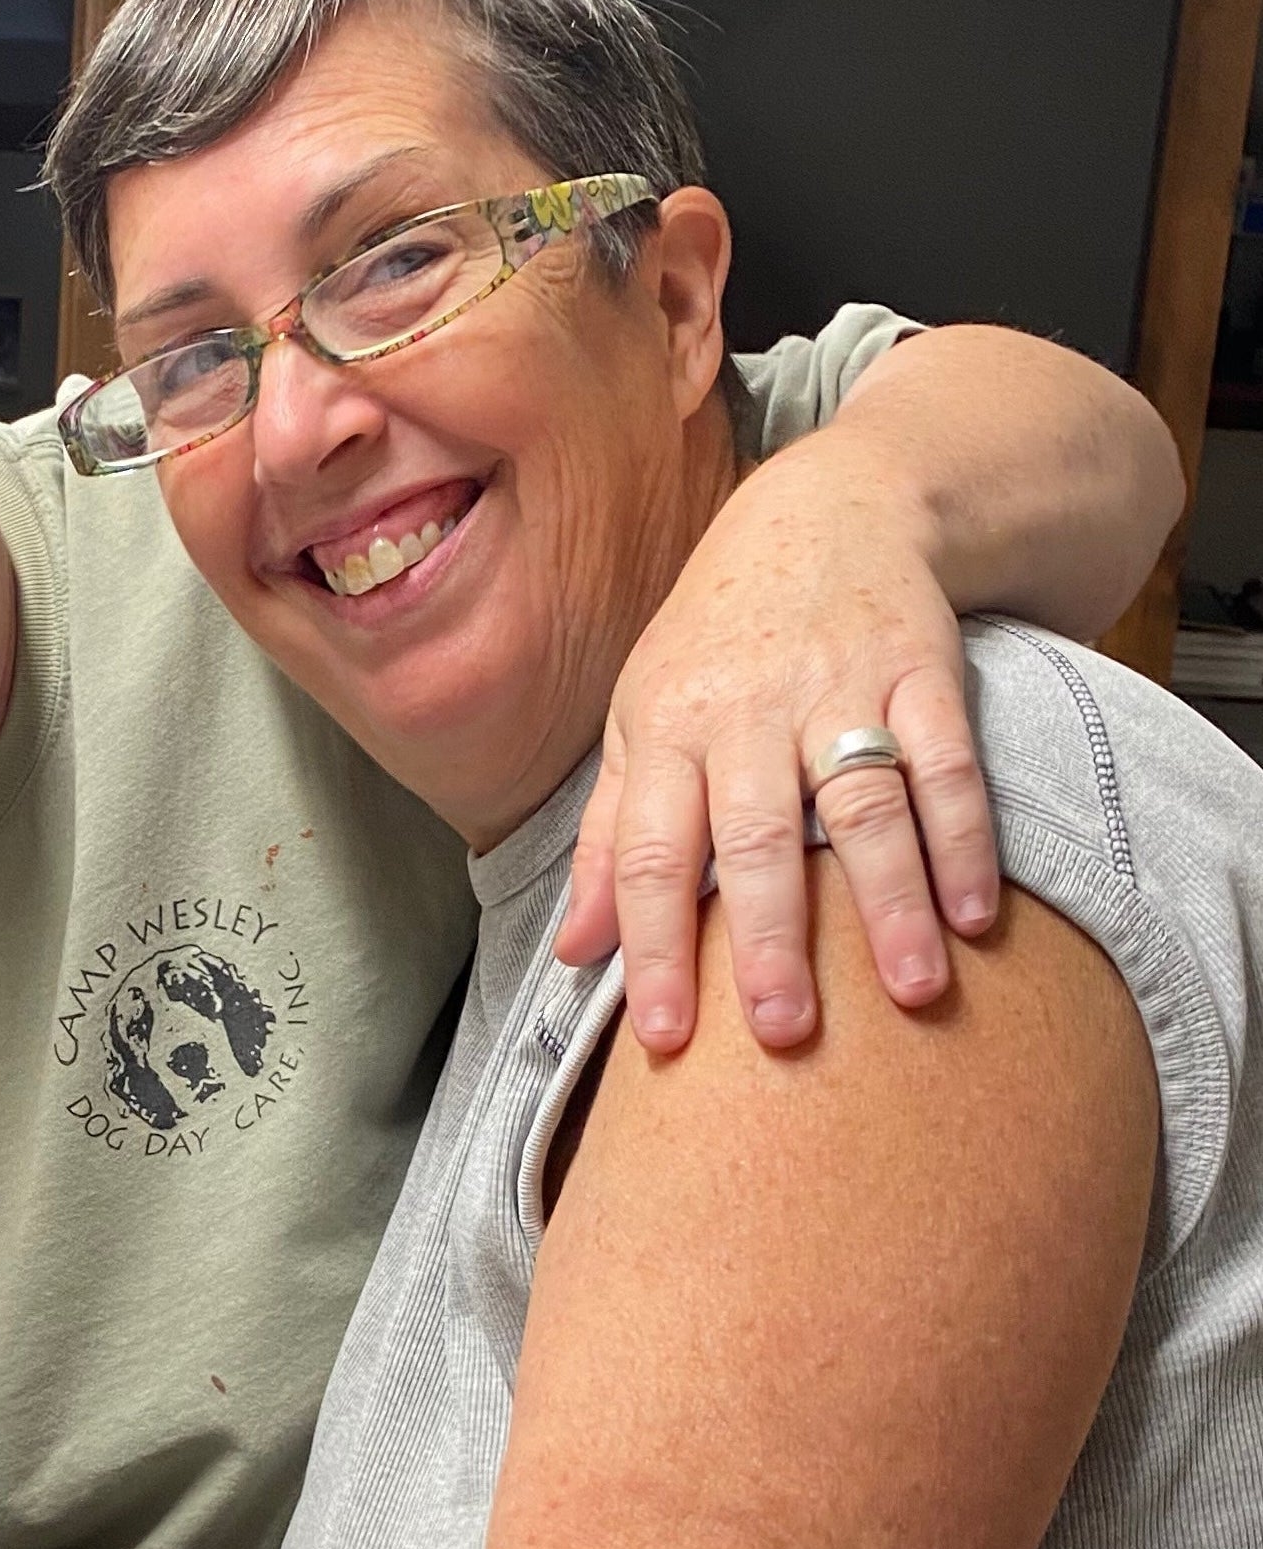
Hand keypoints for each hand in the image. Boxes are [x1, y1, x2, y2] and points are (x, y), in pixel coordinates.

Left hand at [555, 437, 997, 1051]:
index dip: (651, 947)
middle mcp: (747, 714)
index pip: (647, 854)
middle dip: (766, 939)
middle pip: (754, 838)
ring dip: (889, 901)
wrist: (827, 510)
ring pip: (862, 805)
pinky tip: (977, 913)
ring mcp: (839, 690)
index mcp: (665, 732)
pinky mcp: (922, 672)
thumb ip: (609, 838)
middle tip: (785, 1036)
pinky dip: (967, 838)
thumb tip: (572, 950)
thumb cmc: (715, 643)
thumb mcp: (639, 721)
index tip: (663, 1038)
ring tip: (910, 992)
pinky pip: (949, 762)